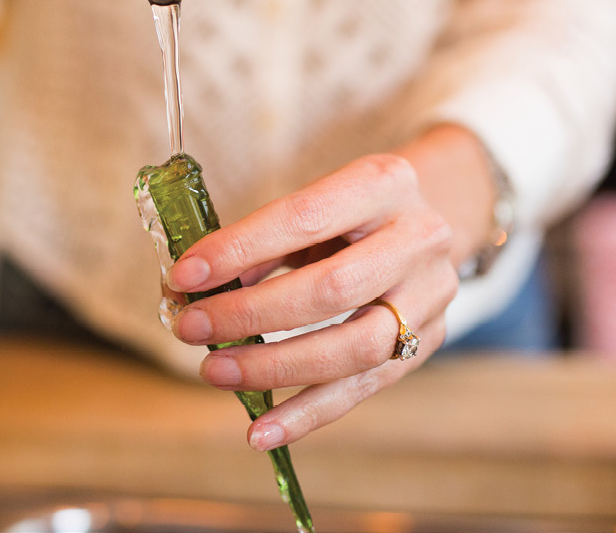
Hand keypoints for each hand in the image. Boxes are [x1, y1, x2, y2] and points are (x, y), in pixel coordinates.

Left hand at [165, 125, 493, 449]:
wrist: (430, 221)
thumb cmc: (349, 213)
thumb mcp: (314, 204)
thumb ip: (265, 241)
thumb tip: (196, 285)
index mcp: (384, 183)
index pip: (306, 217)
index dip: (241, 248)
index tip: (185, 273)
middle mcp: (418, 239)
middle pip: (332, 289)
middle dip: (251, 313)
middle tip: (191, 327)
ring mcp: (429, 297)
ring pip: (353, 349)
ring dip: (274, 367)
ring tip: (215, 371)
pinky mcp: (424, 345)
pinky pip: (362, 389)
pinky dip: (306, 415)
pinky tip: (260, 431)